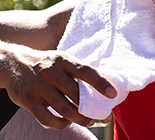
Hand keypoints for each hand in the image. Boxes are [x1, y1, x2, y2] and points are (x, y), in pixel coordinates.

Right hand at [0, 43, 115, 128]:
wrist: (13, 64)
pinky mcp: (29, 101)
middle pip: (76, 94)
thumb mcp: (63, 60)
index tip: (112, 94)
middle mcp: (51, 72)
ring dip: (79, 118)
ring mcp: (39, 87)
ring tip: (88, 121)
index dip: (101, 83)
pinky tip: (66, 122)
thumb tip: (103, 87)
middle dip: (92, 108)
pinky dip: (59, 123)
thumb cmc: (46, 63)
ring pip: (64, 109)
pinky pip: (47, 118)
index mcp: (64, 60)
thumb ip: (79, 71)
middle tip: (102, 116)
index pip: (86, 71)